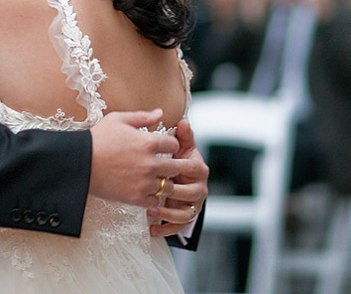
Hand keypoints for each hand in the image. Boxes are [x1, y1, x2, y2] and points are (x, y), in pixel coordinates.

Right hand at [89, 109, 182, 207]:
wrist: (79, 164)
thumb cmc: (96, 139)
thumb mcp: (118, 119)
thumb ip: (142, 116)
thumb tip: (160, 113)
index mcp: (148, 142)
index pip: (174, 145)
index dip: (170, 145)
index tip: (163, 147)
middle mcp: (150, 163)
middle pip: (176, 167)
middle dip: (172, 164)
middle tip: (164, 164)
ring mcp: (144, 182)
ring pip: (168, 186)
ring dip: (164, 182)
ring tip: (154, 178)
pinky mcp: (135, 198)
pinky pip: (155, 201)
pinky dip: (152, 196)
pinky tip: (144, 189)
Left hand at [148, 119, 207, 236]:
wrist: (172, 175)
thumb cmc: (174, 158)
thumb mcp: (179, 146)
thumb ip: (182, 135)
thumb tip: (183, 122)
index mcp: (199, 169)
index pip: (192, 168)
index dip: (179, 168)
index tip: (163, 168)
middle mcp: (199, 188)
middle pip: (191, 193)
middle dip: (174, 192)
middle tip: (156, 191)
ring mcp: (192, 204)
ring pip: (185, 213)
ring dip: (168, 213)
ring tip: (151, 210)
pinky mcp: (184, 217)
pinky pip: (177, 227)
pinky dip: (165, 228)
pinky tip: (151, 228)